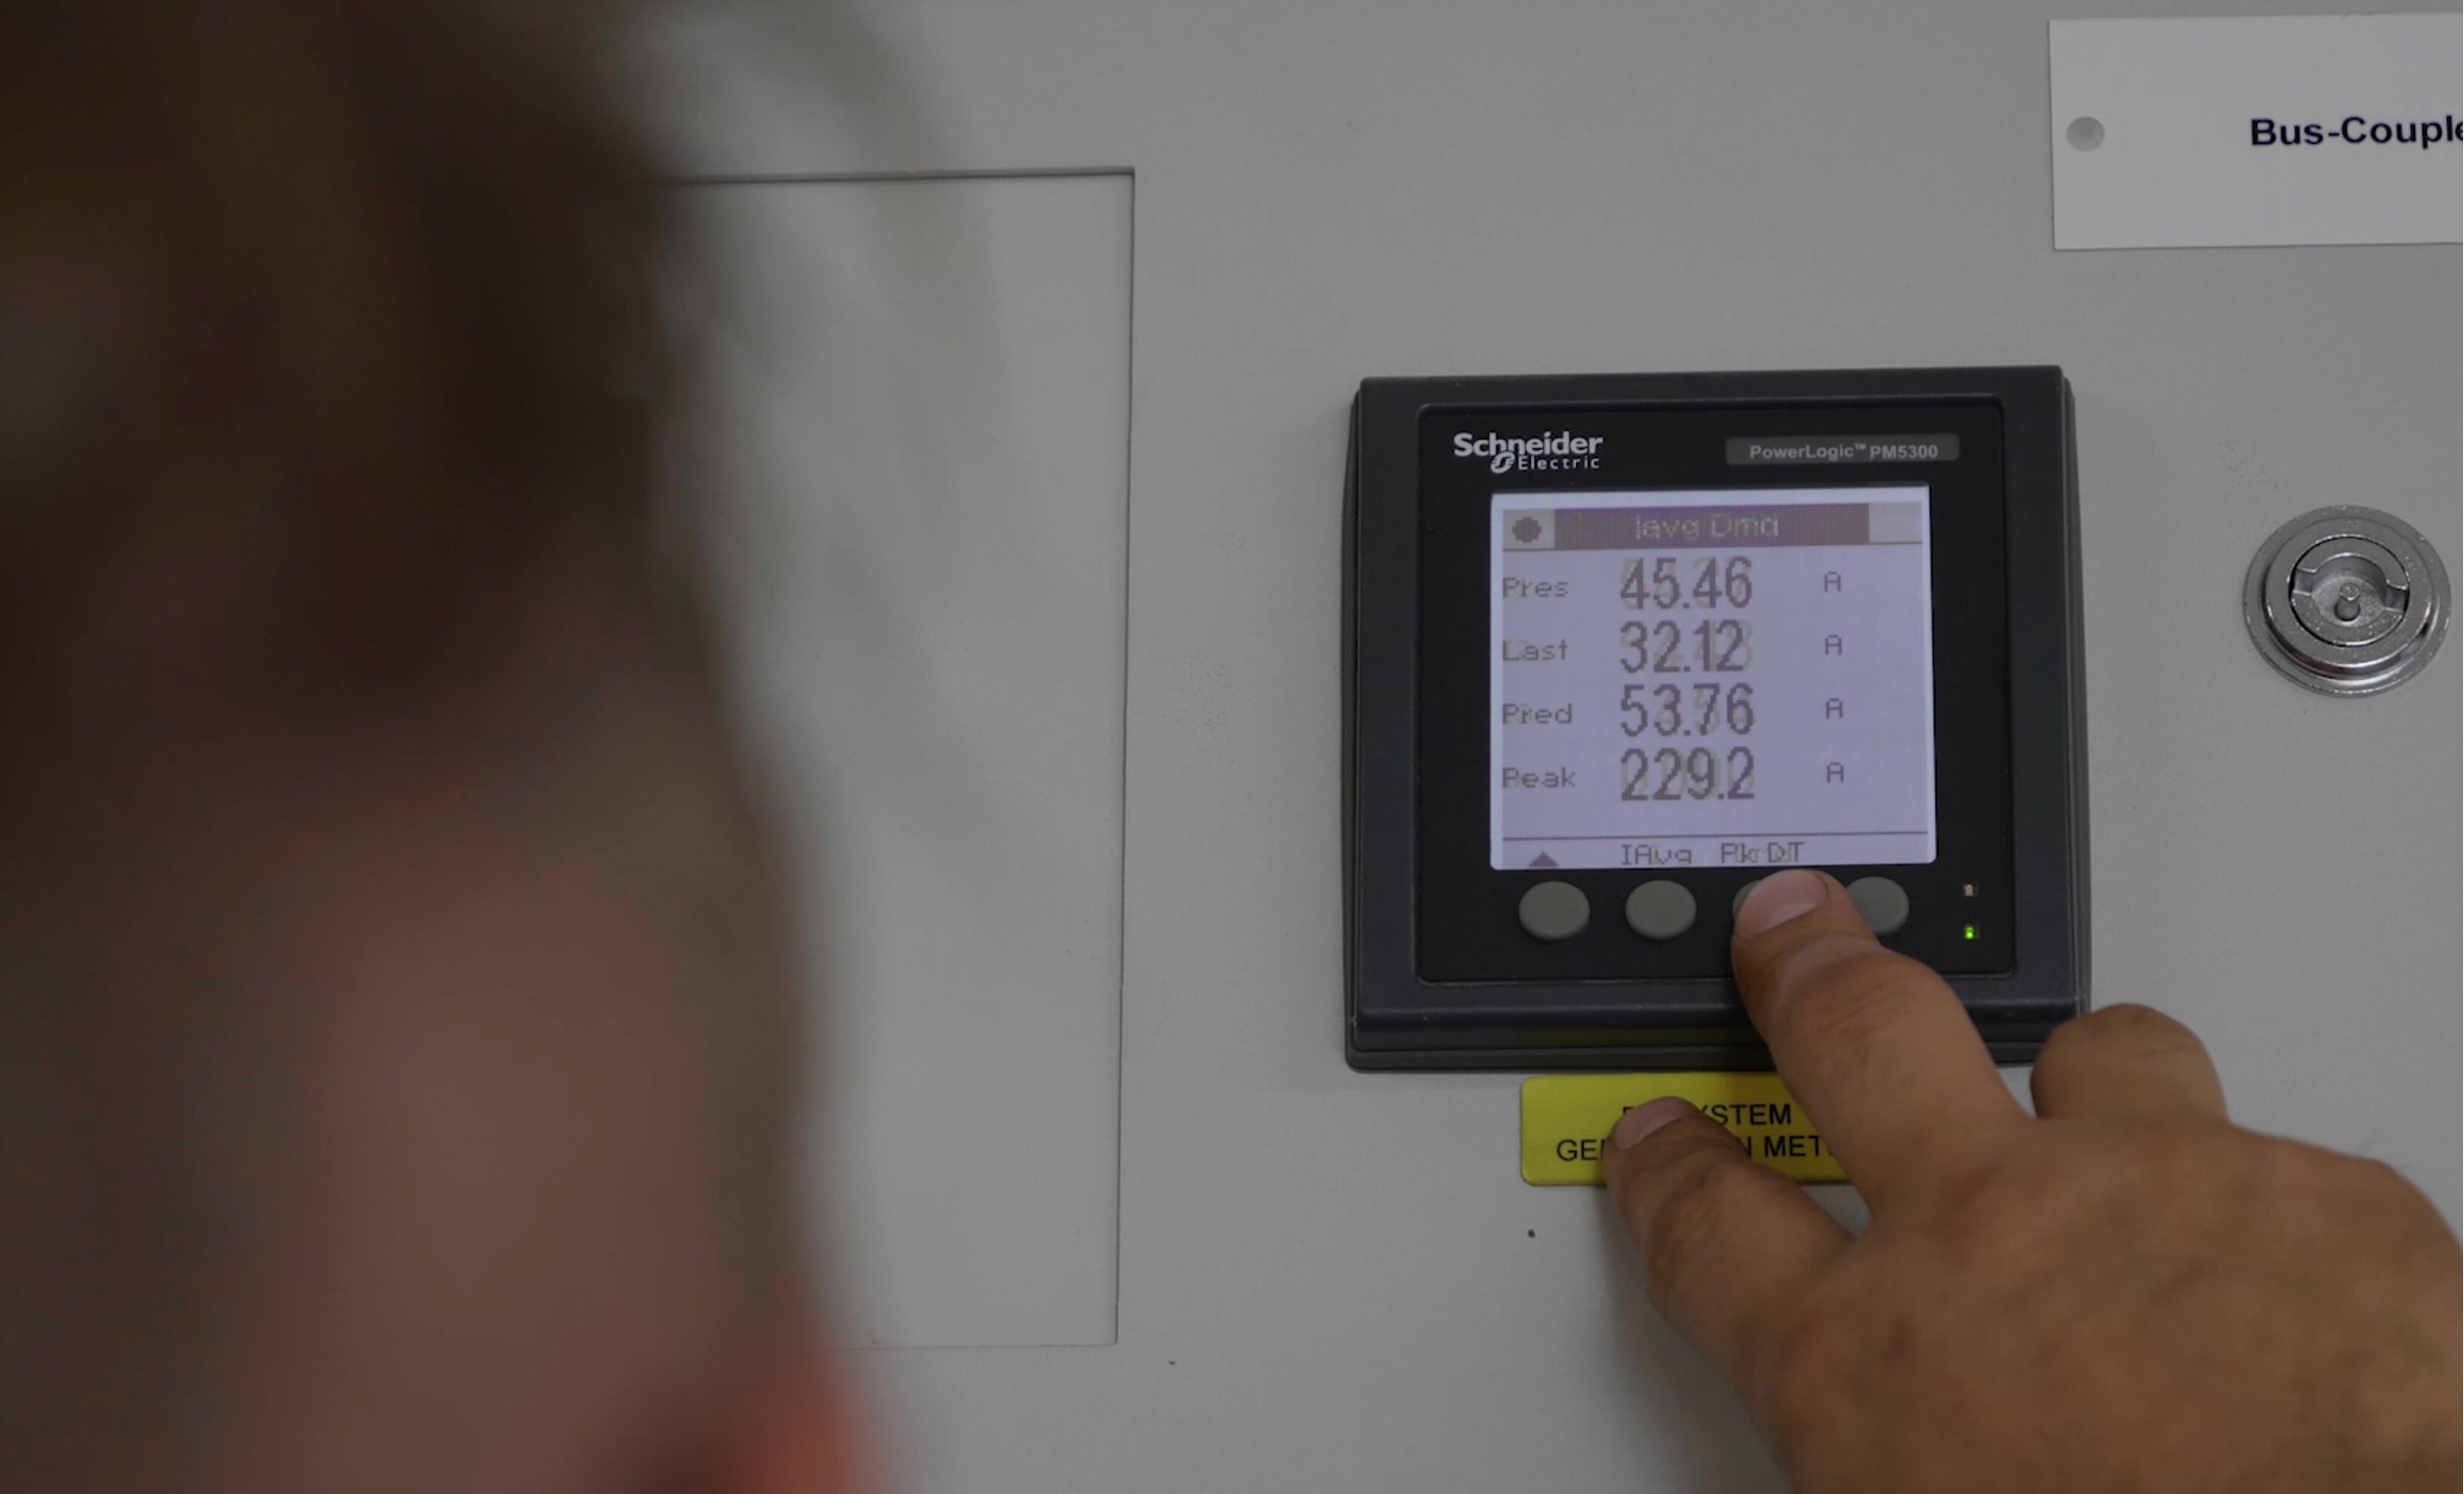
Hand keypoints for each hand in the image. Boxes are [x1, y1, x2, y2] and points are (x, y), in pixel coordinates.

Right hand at [1604, 868, 2463, 1493]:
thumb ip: (1888, 1458)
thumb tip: (1901, 1465)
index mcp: (1870, 1363)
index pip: (1714, 1230)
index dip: (1674, 1172)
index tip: (1663, 1142)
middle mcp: (1997, 1241)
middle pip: (1862, 1040)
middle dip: (1817, 974)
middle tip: (1799, 932)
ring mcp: (2165, 1192)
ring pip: (2103, 1059)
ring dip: (2093, 1085)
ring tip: (2106, 1116)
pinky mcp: (2328, 1202)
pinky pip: (2284, 1175)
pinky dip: (2272, 1222)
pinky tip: (2292, 1286)